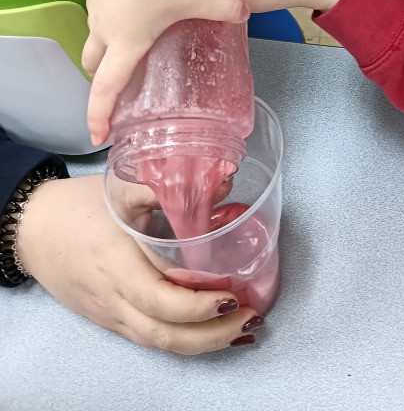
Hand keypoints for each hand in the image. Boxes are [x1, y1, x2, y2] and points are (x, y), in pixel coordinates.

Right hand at [16, 175, 260, 353]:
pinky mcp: (109, 319)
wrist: (33, 229)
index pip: (160, 299)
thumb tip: (222, 180)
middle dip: (212, 333)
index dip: (198, 305)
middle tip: (250, 317)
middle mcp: (114, 296)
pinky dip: (182, 340)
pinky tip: (209, 333)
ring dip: (203, 343)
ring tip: (241, 329)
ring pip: (157, 343)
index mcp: (117, 262)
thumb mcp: (121, 187)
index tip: (232, 294)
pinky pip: (148, 338)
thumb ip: (167, 186)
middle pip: (163, 334)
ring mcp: (110, 313)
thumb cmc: (79, 207)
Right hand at [83, 0, 249, 145]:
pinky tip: (134, 7)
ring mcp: (97, 3)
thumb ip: (225, 8)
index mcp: (126, 41)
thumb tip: (244, 13)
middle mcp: (104, 26)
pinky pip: (101, 9)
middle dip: (103, 81)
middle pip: (93, 65)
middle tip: (119, 91)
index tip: (99, 137)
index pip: (105, 90)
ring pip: (95, 34)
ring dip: (107, 46)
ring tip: (131, 47)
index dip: (99, 117)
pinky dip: (112, 18)